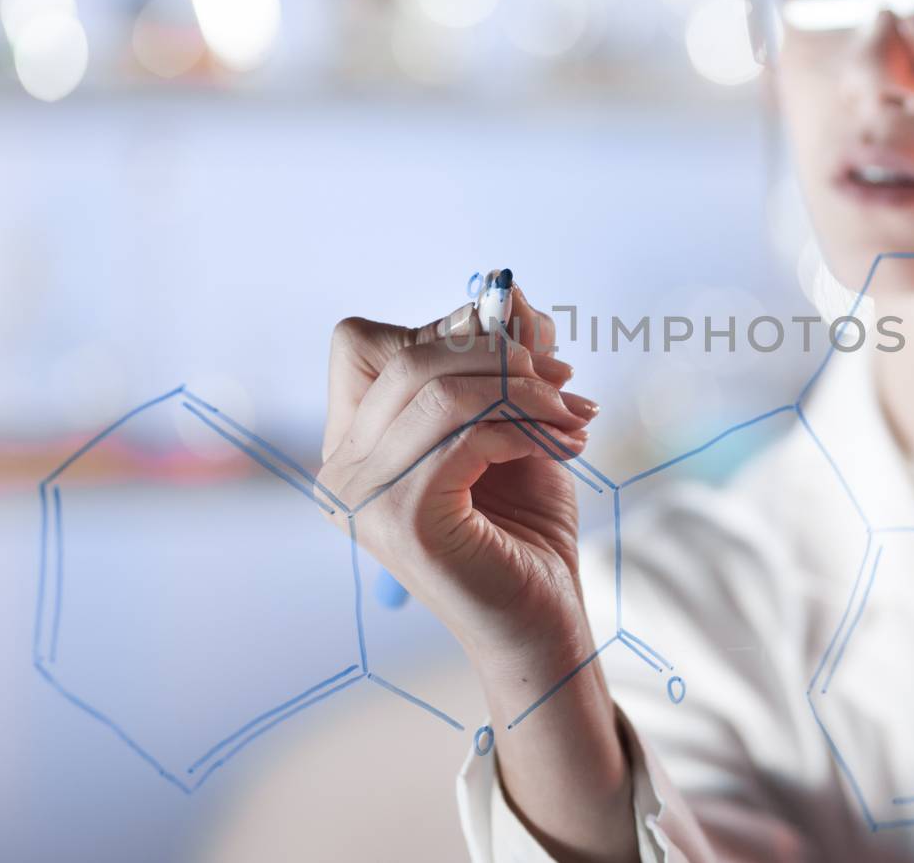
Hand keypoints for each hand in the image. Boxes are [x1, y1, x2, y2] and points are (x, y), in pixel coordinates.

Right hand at [315, 285, 600, 659]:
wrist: (542, 621)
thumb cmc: (524, 527)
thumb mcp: (515, 423)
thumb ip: (504, 360)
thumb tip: (511, 292)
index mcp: (353, 443)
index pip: (363, 344)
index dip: (443, 332)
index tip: (519, 355)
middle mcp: (340, 470)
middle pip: (406, 359)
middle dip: (499, 355)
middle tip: (563, 380)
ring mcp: (362, 498)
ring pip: (437, 393)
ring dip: (523, 391)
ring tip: (574, 416)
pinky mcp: (401, 519)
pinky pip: (465, 435)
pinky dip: (525, 428)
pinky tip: (565, 447)